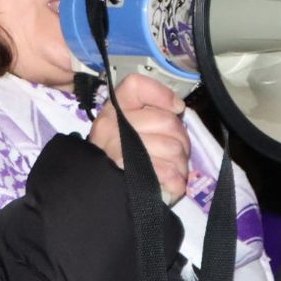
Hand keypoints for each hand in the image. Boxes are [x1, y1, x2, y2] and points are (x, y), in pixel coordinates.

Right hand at [88, 75, 191, 204]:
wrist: (99, 195)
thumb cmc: (121, 158)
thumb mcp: (128, 127)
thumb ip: (151, 112)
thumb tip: (178, 107)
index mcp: (112, 111)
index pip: (135, 86)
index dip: (162, 95)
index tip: (176, 108)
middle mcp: (111, 128)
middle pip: (167, 121)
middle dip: (181, 139)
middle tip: (175, 151)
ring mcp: (119, 154)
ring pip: (173, 148)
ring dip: (181, 163)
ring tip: (172, 169)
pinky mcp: (130, 179)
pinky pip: (169, 173)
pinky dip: (177, 181)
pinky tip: (170, 183)